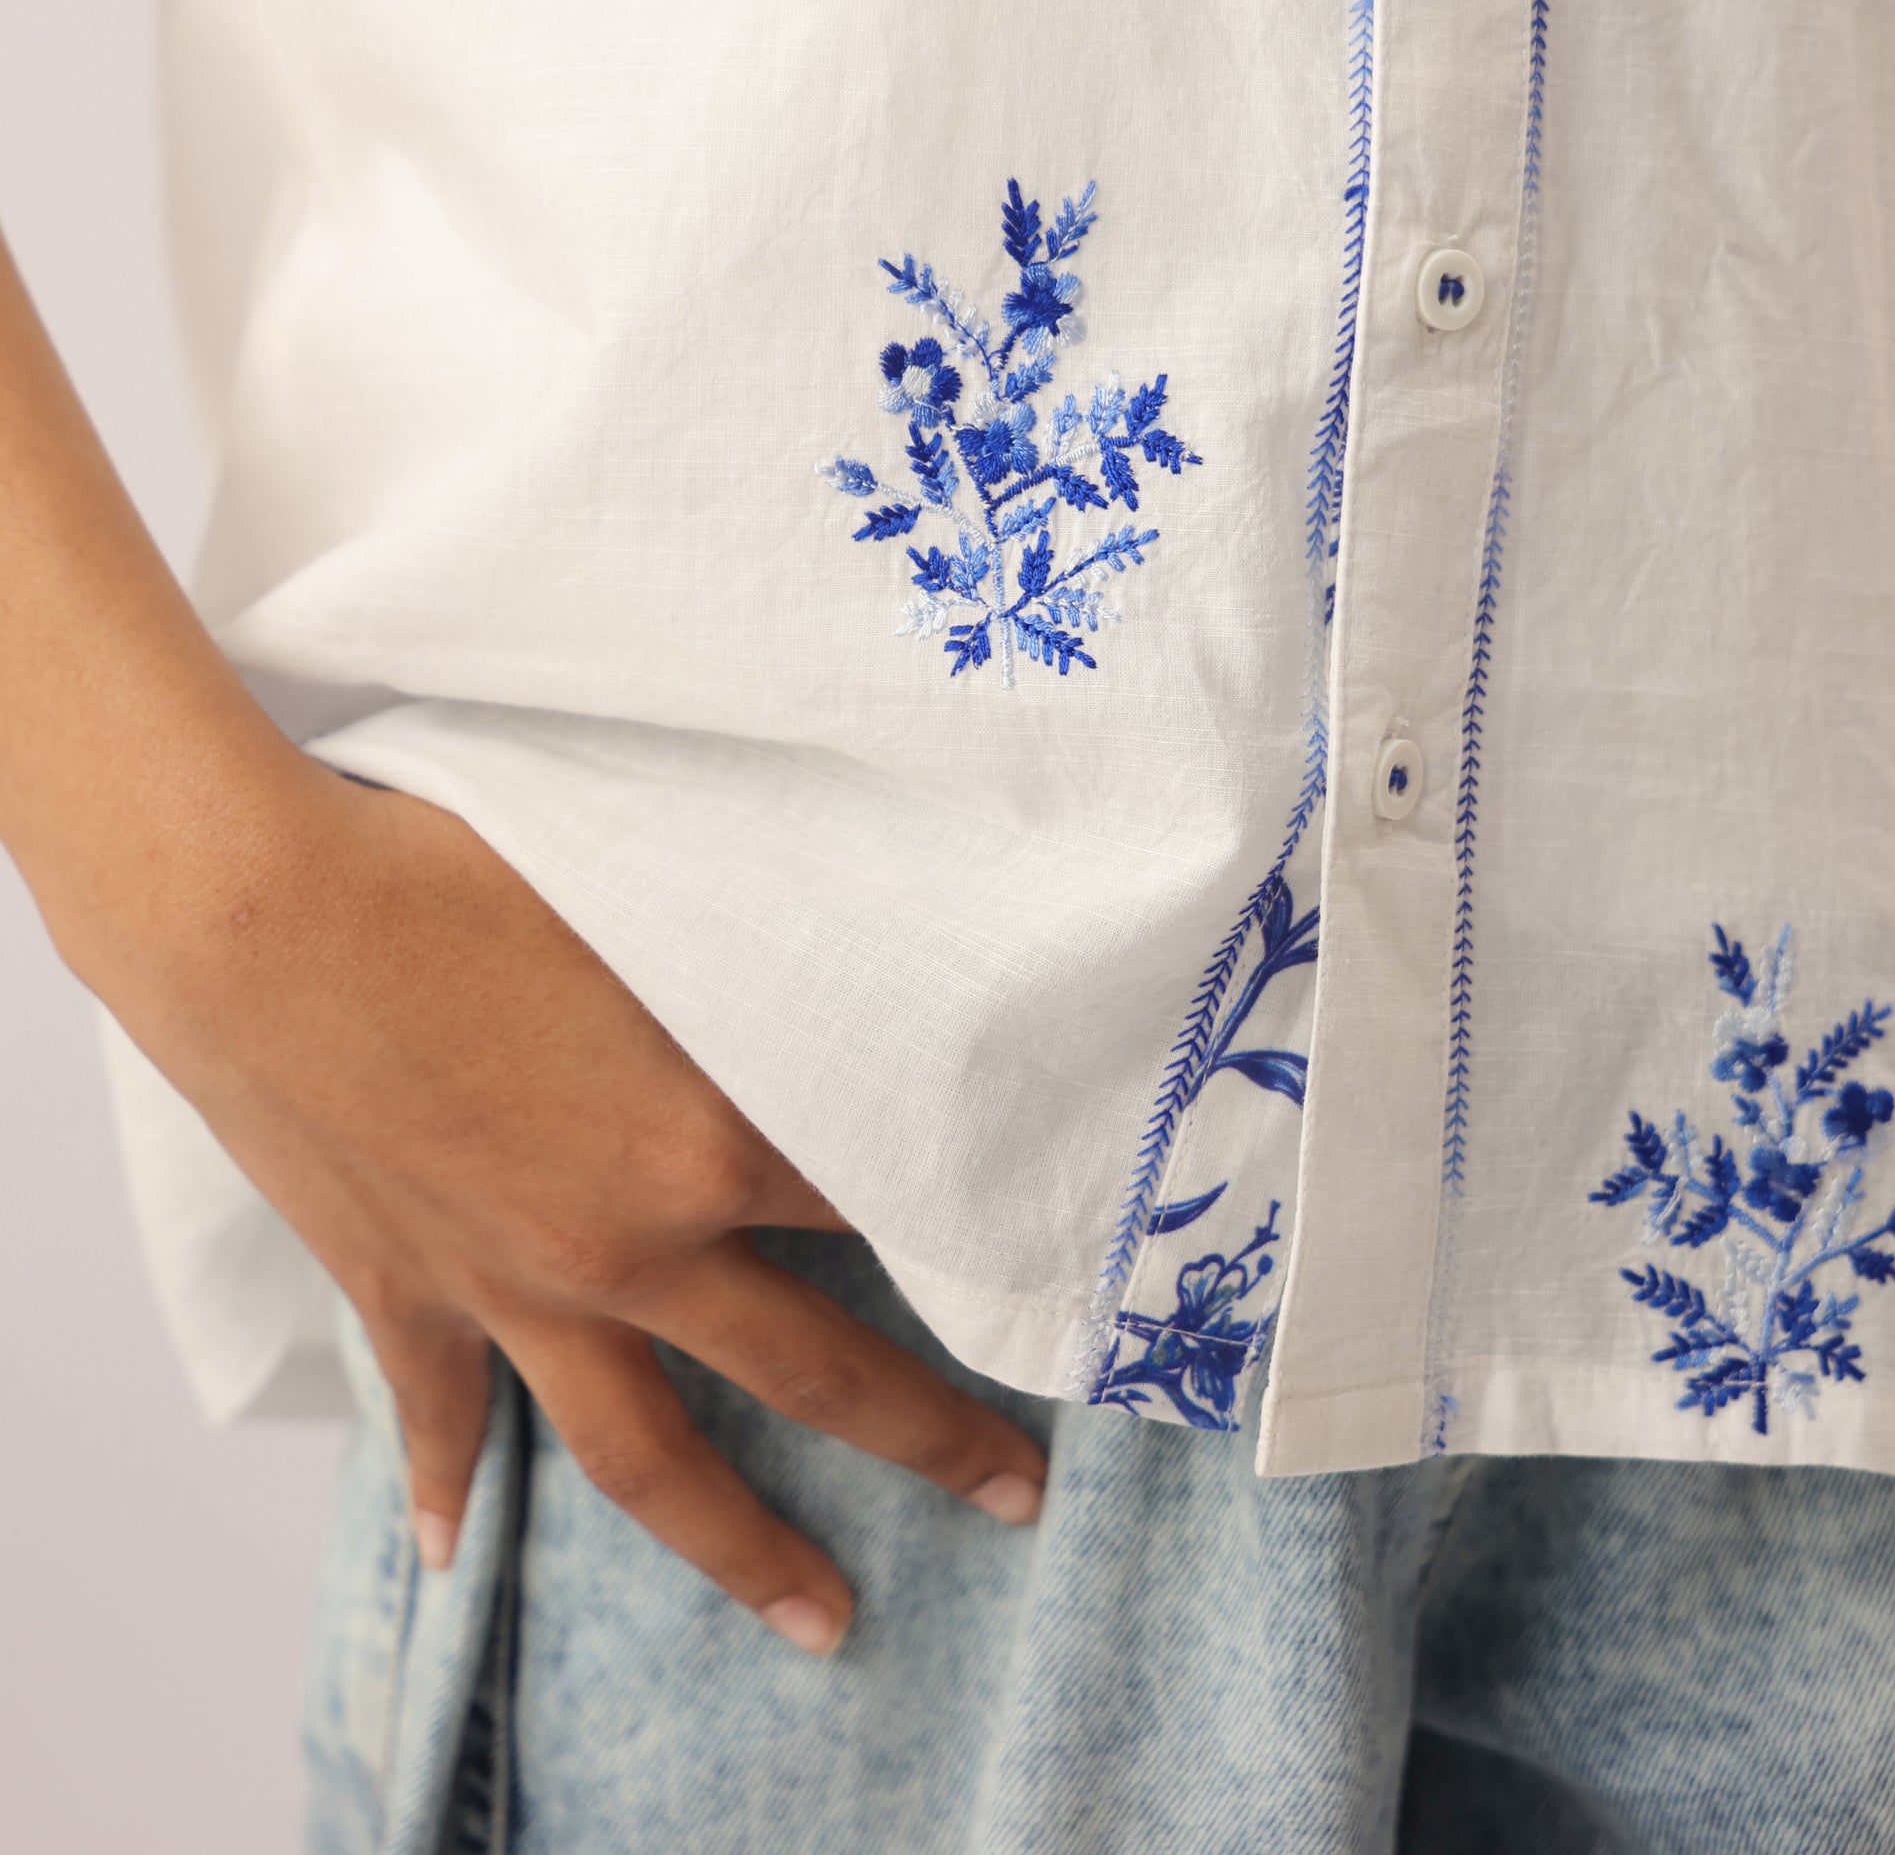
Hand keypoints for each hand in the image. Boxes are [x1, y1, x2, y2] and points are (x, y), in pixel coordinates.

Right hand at [76, 753, 1046, 1655]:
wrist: (254, 912)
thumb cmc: (453, 867)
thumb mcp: (643, 902)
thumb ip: (755, 963)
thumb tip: (851, 960)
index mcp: (705, 1142)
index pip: (881, 1204)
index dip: (972, 1229)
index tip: (1049, 1267)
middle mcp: (624, 1246)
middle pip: (811, 1370)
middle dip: (929, 1437)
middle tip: (1018, 1495)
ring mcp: (510, 1287)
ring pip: (646, 1458)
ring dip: (741, 1547)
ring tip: (822, 1619)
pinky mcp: (403, 1289)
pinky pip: (438, 1413)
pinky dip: (444, 1483)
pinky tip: (454, 1552)